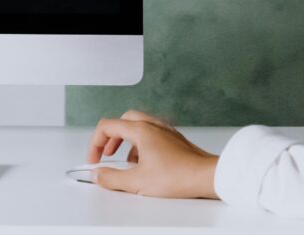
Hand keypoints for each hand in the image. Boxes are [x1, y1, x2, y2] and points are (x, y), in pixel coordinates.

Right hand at [87, 110, 218, 198]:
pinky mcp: (175, 140)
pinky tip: (145, 164)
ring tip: (125, 162)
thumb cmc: (180, 176)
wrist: (209, 177)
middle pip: (121, 122)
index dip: (95, 143)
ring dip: (125, 142)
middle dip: (110, 138)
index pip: (107, 126)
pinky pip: (151, 135)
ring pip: (137, 127)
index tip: (94, 159)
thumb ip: (112, 178)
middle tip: (106, 154)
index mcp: (140, 130)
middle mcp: (152, 125)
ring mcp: (165, 131)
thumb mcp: (138, 182)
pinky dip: (141, 145)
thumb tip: (98, 175)